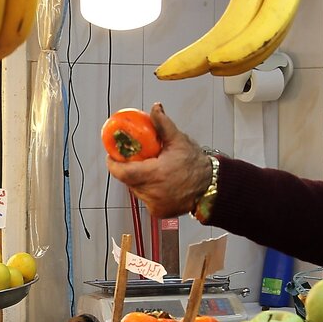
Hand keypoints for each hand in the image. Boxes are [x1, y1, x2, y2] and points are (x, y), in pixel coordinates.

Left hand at [106, 103, 212, 217]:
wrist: (210, 187)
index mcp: (157, 174)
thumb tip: (155, 109)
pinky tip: (158, 183)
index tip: (112, 156)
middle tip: (132, 159)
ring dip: (138, 179)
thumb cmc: (196, 164)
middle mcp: (154, 192)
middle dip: (127, 169)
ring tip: (149, 170)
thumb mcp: (179, 141)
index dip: (114, 165)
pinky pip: (145, 198)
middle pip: (129, 180)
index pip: (124, 173)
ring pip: (136, 189)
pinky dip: (147, 190)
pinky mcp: (158, 212)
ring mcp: (156, 204)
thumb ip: (163, 124)